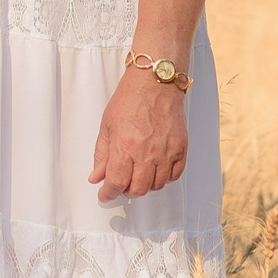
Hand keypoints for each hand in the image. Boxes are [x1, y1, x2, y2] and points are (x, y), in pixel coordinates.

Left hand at [89, 69, 188, 201]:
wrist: (155, 83)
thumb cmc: (130, 99)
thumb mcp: (107, 125)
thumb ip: (102, 154)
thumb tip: (96, 177)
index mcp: (125, 146)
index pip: (116, 182)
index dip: (108, 193)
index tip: (105, 195)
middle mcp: (147, 153)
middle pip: (138, 189)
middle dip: (126, 191)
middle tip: (121, 183)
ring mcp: (166, 152)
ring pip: (156, 185)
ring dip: (145, 185)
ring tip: (137, 175)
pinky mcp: (181, 149)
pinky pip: (174, 175)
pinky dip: (164, 178)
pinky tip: (155, 170)